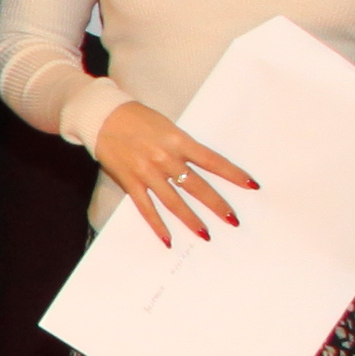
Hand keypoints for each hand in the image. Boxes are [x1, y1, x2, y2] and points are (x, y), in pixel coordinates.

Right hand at [90, 102, 258, 245]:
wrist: (103, 116)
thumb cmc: (138, 119)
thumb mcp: (167, 127)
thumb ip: (182, 147)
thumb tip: (200, 167)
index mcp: (178, 141)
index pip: (213, 161)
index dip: (233, 174)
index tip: (251, 185)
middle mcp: (165, 159)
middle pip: (197, 186)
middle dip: (217, 204)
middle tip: (233, 220)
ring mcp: (147, 172)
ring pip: (174, 201)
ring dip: (191, 220)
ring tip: (206, 234)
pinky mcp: (130, 181)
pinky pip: (146, 208)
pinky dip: (157, 224)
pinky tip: (168, 239)